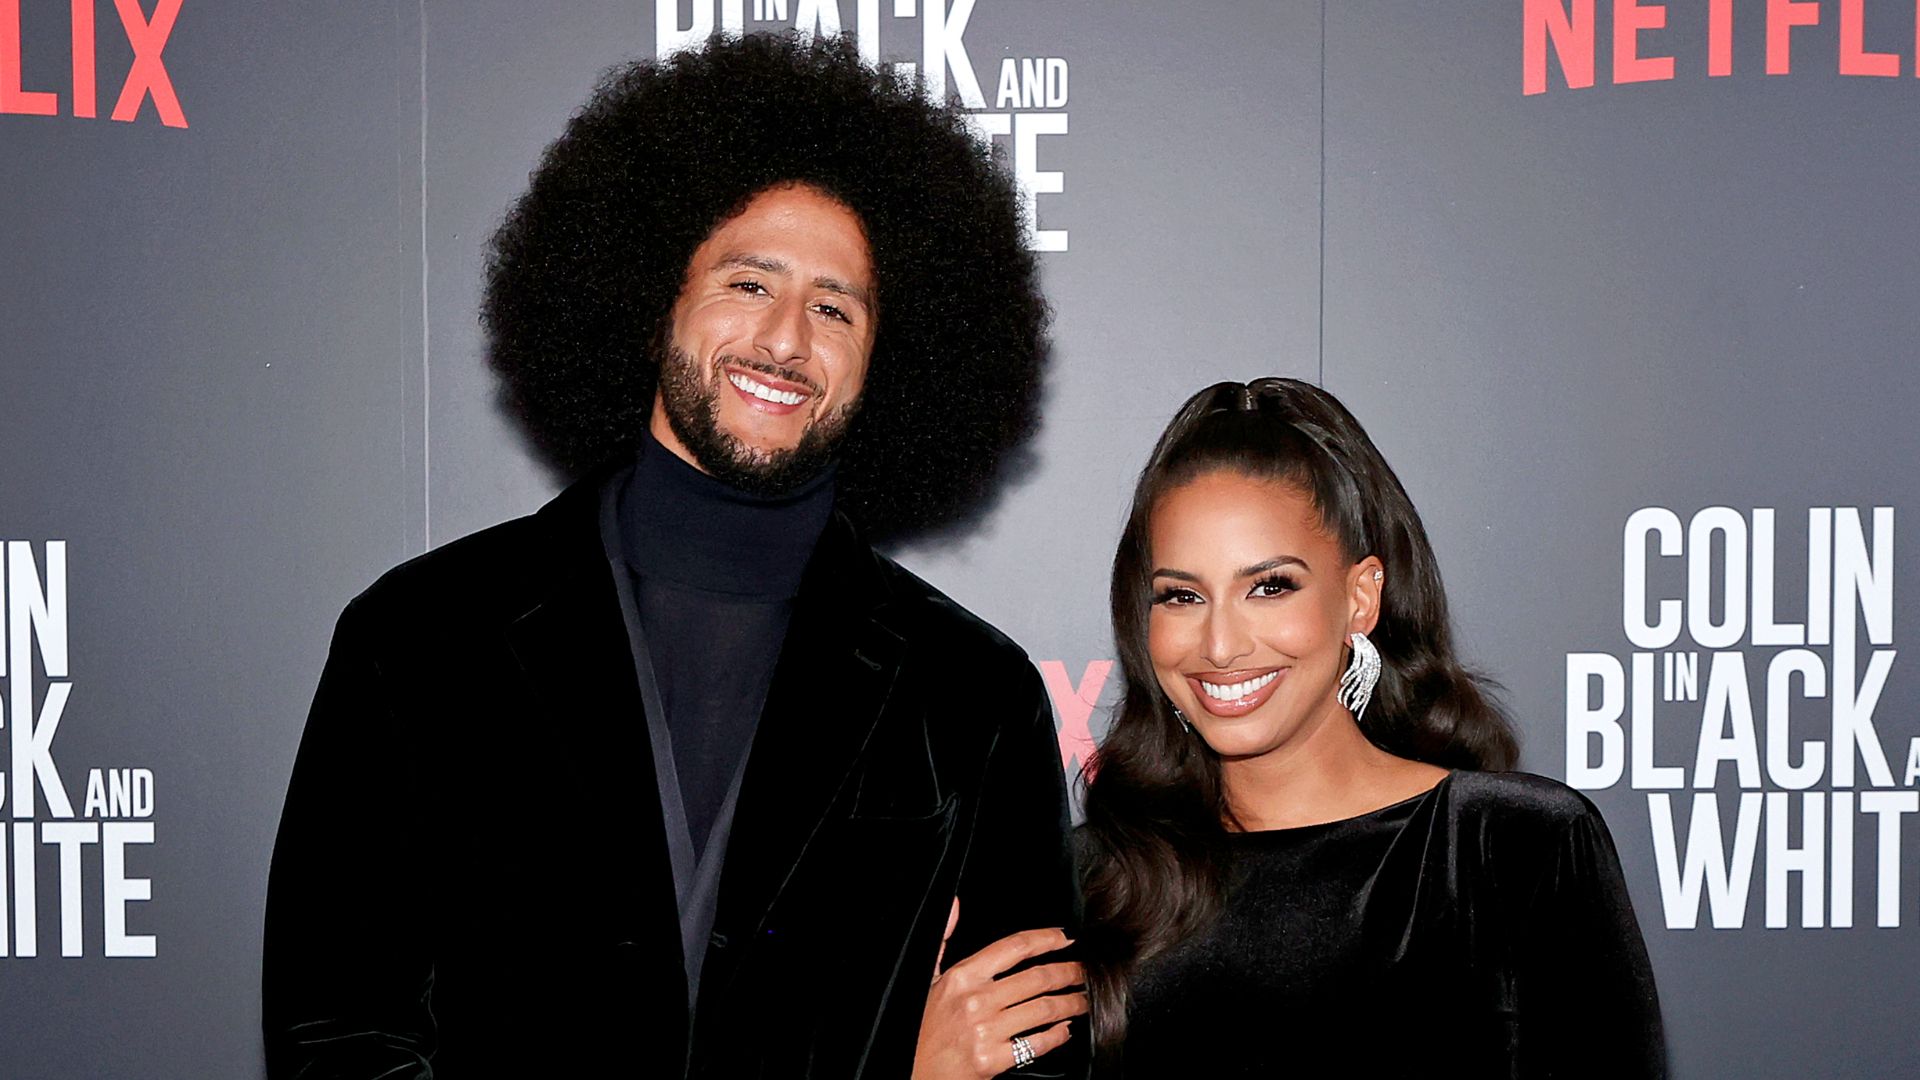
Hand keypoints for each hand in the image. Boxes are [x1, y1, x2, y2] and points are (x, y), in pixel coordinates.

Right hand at [912, 899, 1087, 1078]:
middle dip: (1069, 973)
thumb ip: (943, 939)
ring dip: (1071, 1003)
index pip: (1013, 948)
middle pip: (1037, 978)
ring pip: (1043, 1009)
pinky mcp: (993, 1060)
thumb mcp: (927, 978)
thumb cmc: (923, 1027)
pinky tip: (1064, 1030)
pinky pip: (1036, 1044)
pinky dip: (1057, 1035)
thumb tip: (955, 905)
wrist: (913, 1072)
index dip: (1045, 939)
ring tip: (1083, 1000)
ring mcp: (985, 1031)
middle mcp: (975, 1001)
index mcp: (962, 976)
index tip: (1065, 938)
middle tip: (1084, 971)